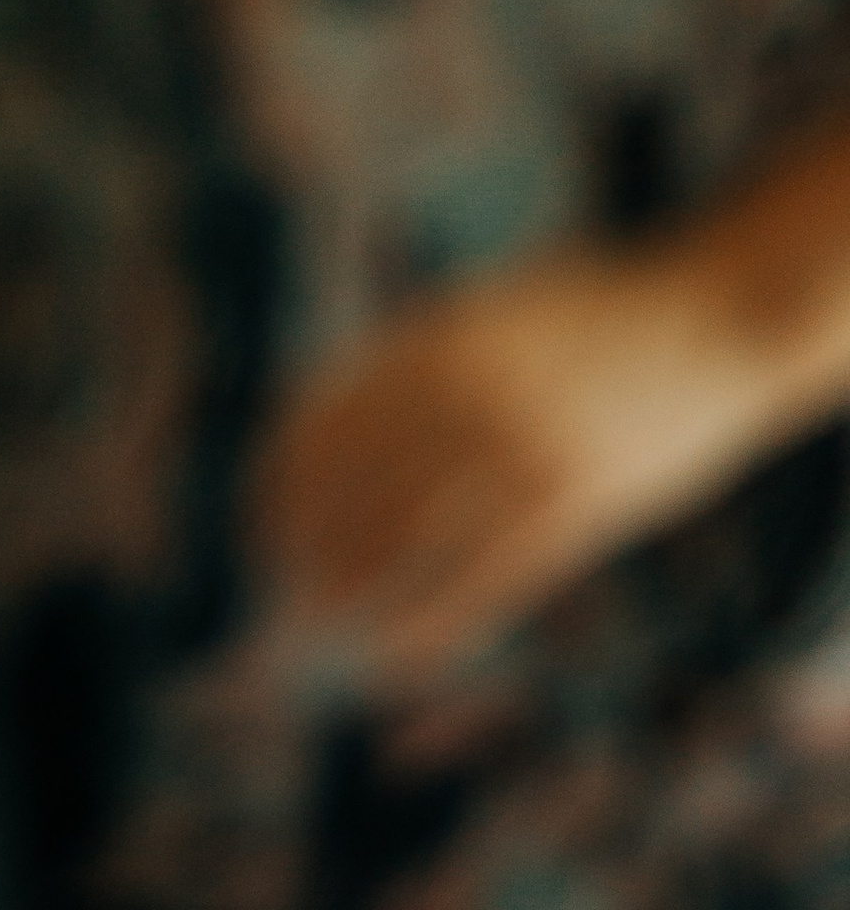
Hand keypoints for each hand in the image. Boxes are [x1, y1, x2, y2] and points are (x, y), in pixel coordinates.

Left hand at [261, 235, 792, 692]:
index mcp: (433, 334)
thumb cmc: (592, 310)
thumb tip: (341, 413)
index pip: (325, 413)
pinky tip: (395, 653)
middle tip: (270, 580)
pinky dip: (434, 623)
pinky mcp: (578, 504)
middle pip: (354, 481)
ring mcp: (521, 449)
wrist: (711, 318)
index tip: (251, 514)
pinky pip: (488, 578)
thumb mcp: (489, 307)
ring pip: (411, 536)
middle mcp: (464, 392)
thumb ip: (423, 354)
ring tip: (315, 620)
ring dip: (353, 585)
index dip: (280, 473)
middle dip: (303, 536)